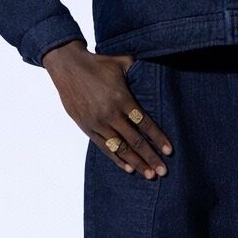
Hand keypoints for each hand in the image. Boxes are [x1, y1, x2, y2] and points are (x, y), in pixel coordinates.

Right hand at [41, 41, 172, 178]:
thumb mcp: (121, 62)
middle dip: (150, 157)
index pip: (144, 123)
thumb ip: (139, 70)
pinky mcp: (86, 127)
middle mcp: (110, 113)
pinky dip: (116, 158)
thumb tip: (156, 69)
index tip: (168, 151)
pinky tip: (128, 168)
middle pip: (135, 141)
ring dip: (135, 163)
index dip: (158, 138)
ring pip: (120, 148)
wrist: (68, 67)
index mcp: (122, 98)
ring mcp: (97, 122)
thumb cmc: (97, 63)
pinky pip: (104, 147)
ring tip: (148, 174)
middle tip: (162, 171)